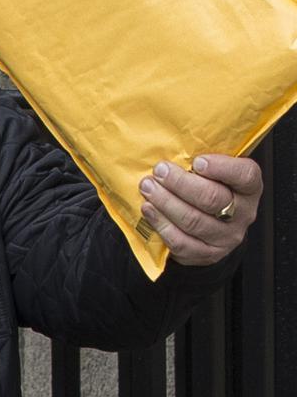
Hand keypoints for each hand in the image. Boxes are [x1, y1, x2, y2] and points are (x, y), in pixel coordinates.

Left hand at [138, 154, 262, 266]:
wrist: (208, 229)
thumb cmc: (207, 190)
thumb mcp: (213, 174)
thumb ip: (203, 163)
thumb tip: (172, 142)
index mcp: (249, 188)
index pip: (245, 176)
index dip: (221, 168)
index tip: (197, 161)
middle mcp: (244, 214)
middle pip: (212, 198)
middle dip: (181, 183)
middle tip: (159, 171)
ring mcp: (226, 237)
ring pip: (193, 220)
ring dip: (165, 202)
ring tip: (148, 187)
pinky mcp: (207, 254)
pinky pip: (181, 241)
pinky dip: (161, 224)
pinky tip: (148, 209)